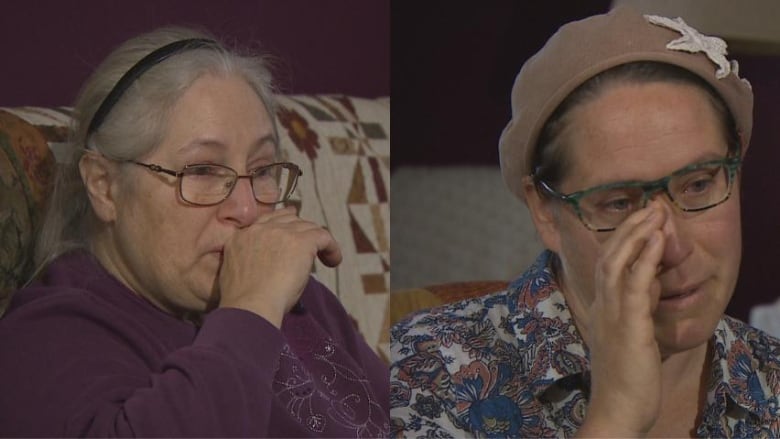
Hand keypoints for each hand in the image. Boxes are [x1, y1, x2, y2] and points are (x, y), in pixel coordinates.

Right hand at [217, 206, 341, 327]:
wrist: (250, 306)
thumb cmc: (244, 303)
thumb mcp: (237, 274)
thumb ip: (251, 262)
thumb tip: (270, 267)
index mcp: (241, 237)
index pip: (266, 220)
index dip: (283, 223)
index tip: (293, 231)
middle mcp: (260, 229)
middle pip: (288, 219)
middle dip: (301, 229)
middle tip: (311, 244)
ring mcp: (281, 232)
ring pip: (307, 227)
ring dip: (317, 241)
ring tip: (325, 259)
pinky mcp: (301, 241)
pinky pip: (323, 236)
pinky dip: (332, 248)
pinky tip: (334, 261)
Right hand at [577, 203, 665, 436]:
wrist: (617, 409)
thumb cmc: (627, 377)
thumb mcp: (632, 332)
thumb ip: (639, 304)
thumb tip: (653, 280)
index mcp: (602, 307)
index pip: (607, 261)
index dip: (622, 235)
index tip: (641, 216)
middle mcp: (602, 305)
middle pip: (608, 254)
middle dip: (629, 225)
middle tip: (650, 202)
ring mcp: (612, 314)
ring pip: (617, 262)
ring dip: (636, 232)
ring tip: (654, 210)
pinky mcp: (629, 326)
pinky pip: (636, 285)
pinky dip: (645, 258)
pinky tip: (656, 239)